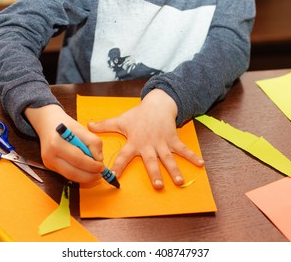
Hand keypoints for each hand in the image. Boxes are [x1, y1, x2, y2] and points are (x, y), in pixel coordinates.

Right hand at [24, 104, 104, 183]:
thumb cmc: (66, 124)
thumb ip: (93, 142)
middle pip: (72, 172)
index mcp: (57, 143)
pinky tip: (86, 171)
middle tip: (101, 173)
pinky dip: (78, 175)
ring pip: (69, 176)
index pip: (77, 159)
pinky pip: (66, 174)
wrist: (47, 123)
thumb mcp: (82, 129)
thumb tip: (99, 158)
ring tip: (95, 174)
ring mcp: (48, 162)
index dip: (92, 165)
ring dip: (85, 178)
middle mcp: (50, 155)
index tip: (102, 166)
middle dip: (89, 176)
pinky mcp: (50, 166)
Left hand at [88, 89, 203, 189]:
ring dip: (175, 170)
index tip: (113, 178)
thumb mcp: (121, 120)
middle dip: (155, 174)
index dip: (117, 167)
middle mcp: (148, 145)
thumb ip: (105, 125)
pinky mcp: (173, 139)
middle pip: (151, 162)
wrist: (157, 104)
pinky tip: (201, 164)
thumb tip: (88, 125)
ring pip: (168, 158)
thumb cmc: (138, 115)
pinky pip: (183, 149)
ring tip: (180, 182)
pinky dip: (193, 156)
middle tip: (158, 186)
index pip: (123, 156)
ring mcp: (162, 143)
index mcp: (134, 142)